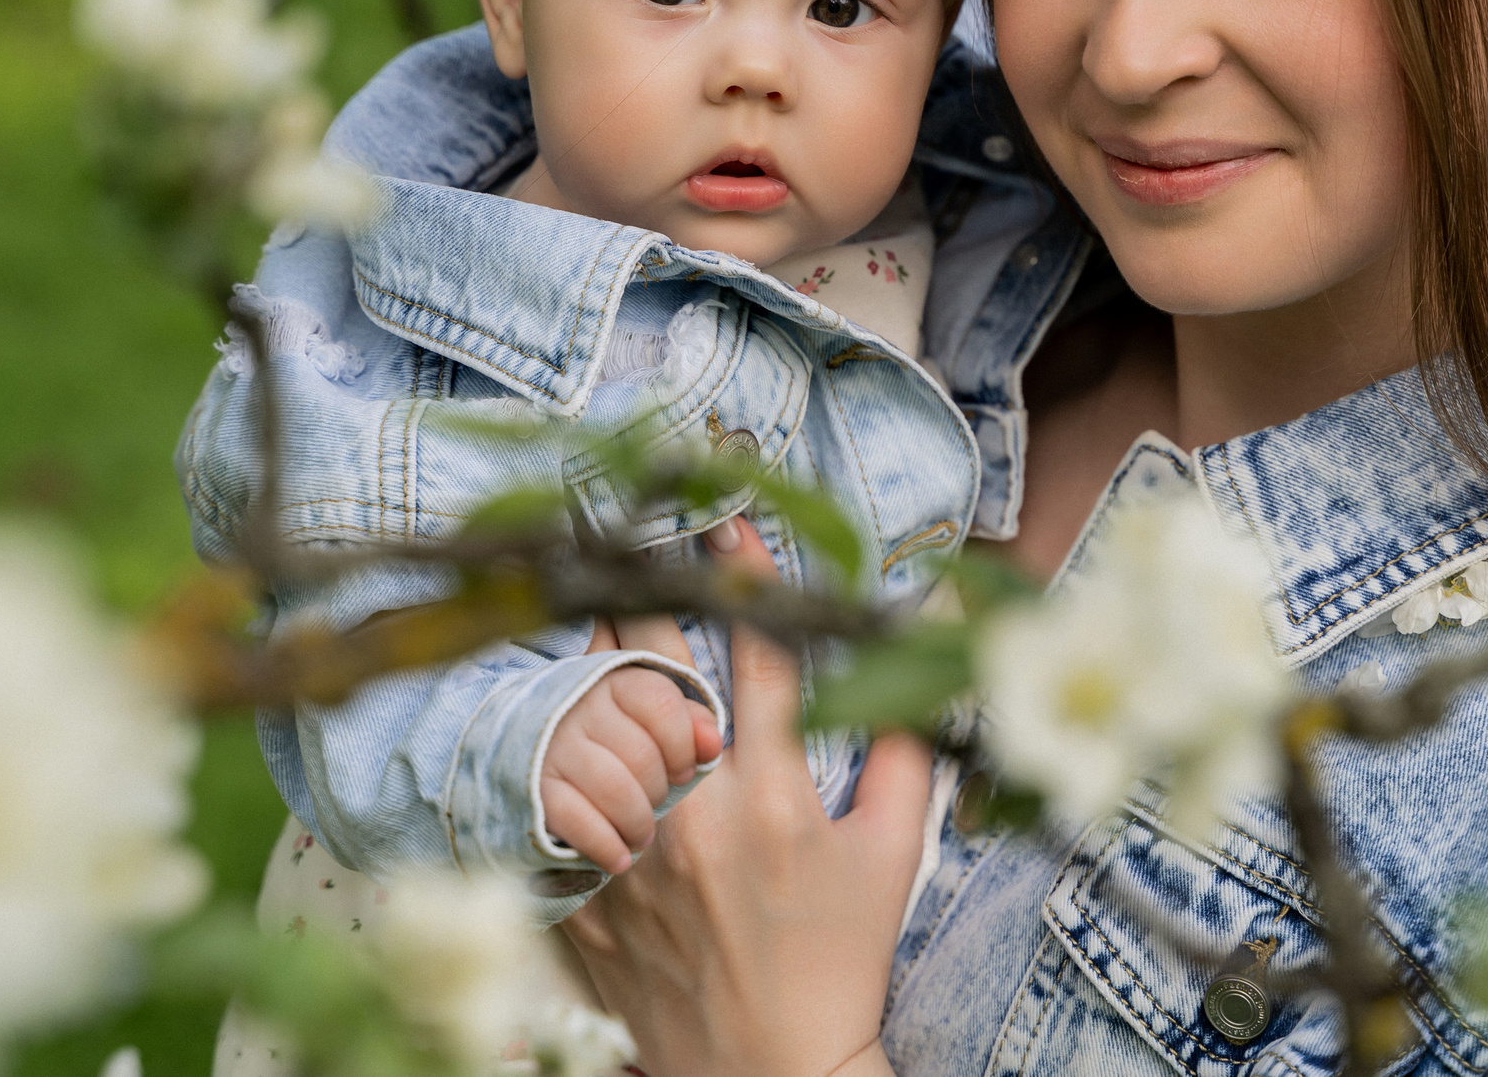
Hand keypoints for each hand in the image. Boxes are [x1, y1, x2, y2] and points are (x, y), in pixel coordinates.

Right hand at [540, 664, 723, 874]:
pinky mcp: (535, 788)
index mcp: (615, 683)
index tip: (683, 771)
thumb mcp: (650, 722)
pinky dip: (605, 846)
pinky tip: (617, 858)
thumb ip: (689, 724)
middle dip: (659, 792)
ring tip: (640, 836)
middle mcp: (580, 707)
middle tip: (655, 805)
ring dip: (636, 824)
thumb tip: (712, 744)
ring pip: (614, 789)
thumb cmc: (612, 742)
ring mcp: (554, 747)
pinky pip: (578, 820)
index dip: (682, 745)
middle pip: (641, 754)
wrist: (537, 760)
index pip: (662, 703)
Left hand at [562, 518, 932, 1076]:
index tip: (731, 523)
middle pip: (650, 665)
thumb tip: (938, 630)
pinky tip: (566, 718)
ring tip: (605, 622)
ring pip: (587, 717)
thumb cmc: (840, 963)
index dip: (746, 574)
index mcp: (773, 800)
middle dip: (646, 590)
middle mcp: (691, 819)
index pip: (757, 653)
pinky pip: (549, 796)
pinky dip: (556, 750)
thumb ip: (909, 739)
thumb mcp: (894, 854)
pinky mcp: (581, 895)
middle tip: (638, 545)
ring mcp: (626, 858)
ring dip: (599, 662)